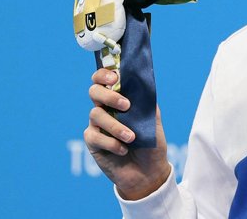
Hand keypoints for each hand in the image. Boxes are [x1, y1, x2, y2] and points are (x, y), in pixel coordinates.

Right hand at [84, 68, 170, 199]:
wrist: (148, 172)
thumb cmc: (151, 143)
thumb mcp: (154, 120)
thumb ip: (147, 102)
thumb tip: (142, 84)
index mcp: (120, 99)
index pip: (105, 79)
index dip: (105, 74)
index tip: (115, 77)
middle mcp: (106, 108)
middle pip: (94, 91)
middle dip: (109, 96)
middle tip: (126, 105)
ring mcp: (97, 125)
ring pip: (95, 114)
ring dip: (115, 126)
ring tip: (132, 137)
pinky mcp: (92, 142)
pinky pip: (95, 136)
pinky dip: (111, 142)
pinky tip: (123, 150)